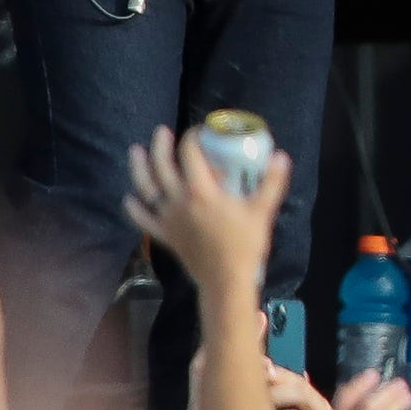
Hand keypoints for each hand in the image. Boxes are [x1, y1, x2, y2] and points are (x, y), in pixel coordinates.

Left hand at [123, 126, 290, 302]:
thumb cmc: (245, 243)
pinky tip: (129, 198)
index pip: (190, 155)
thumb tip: (281, 156)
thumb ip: (271, 181)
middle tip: (162, 132)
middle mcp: (178, 201)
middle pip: (162, 166)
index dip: (193, 138)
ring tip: (135, 151)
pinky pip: (143, 219)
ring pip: (146, 188)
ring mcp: (168, 218)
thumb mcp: (262, 210)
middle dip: (161, 146)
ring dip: (138, 168)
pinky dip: (134, 208)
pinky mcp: (164, 235)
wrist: (225, 279)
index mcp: (201, 191)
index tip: (200, 131)